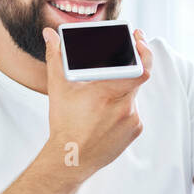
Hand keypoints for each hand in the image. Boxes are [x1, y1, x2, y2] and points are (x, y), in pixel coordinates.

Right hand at [41, 25, 152, 179]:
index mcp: (108, 92)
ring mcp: (133, 120)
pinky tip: (108, 109)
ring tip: (103, 93)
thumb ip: (56, 57)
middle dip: (129, 65)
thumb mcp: (58, 88)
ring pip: (133, 94)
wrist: (71, 159)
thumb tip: (49, 35)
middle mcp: (125, 106)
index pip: (140, 69)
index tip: (139, 39)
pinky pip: (134, 111)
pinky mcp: (136, 130)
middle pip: (136, 78)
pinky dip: (124, 105)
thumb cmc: (64, 124)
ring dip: (122, 88)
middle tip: (125, 53)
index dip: (144, 52)